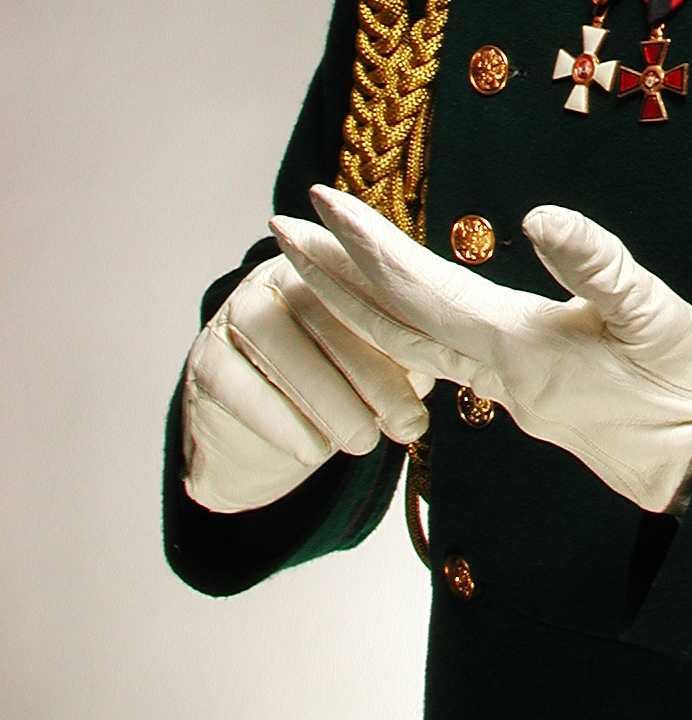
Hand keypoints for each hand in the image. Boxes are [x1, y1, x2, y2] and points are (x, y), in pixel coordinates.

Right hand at [182, 252, 432, 513]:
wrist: (261, 441)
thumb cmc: (333, 391)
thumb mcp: (373, 365)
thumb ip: (406, 350)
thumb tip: (457, 358)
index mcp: (324, 267)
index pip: (363, 291)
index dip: (396, 335)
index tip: (431, 383)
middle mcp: (275, 279)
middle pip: (324, 317)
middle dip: (371, 375)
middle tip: (407, 425)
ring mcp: (232, 315)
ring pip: (281, 348)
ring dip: (327, 399)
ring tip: (363, 443)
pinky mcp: (205, 361)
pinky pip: (239, 384)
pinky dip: (279, 420)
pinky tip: (311, 452)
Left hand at [272, 186, 691, 515]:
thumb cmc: (689, 390)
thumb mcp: (654, 314)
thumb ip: (598, 265)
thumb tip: (540, 214)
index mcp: (515, 347)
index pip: (418, 288)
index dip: (365, 245)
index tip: (319, 202)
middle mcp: (495, 372)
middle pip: (392, 321)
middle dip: (331, 275)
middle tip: (280, 227)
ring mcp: (507, 390)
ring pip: (410, 343)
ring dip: (359, 301)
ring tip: (319, 265)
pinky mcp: (528, 395)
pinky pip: (441, 358)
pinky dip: (404, 328)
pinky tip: (403, 313)